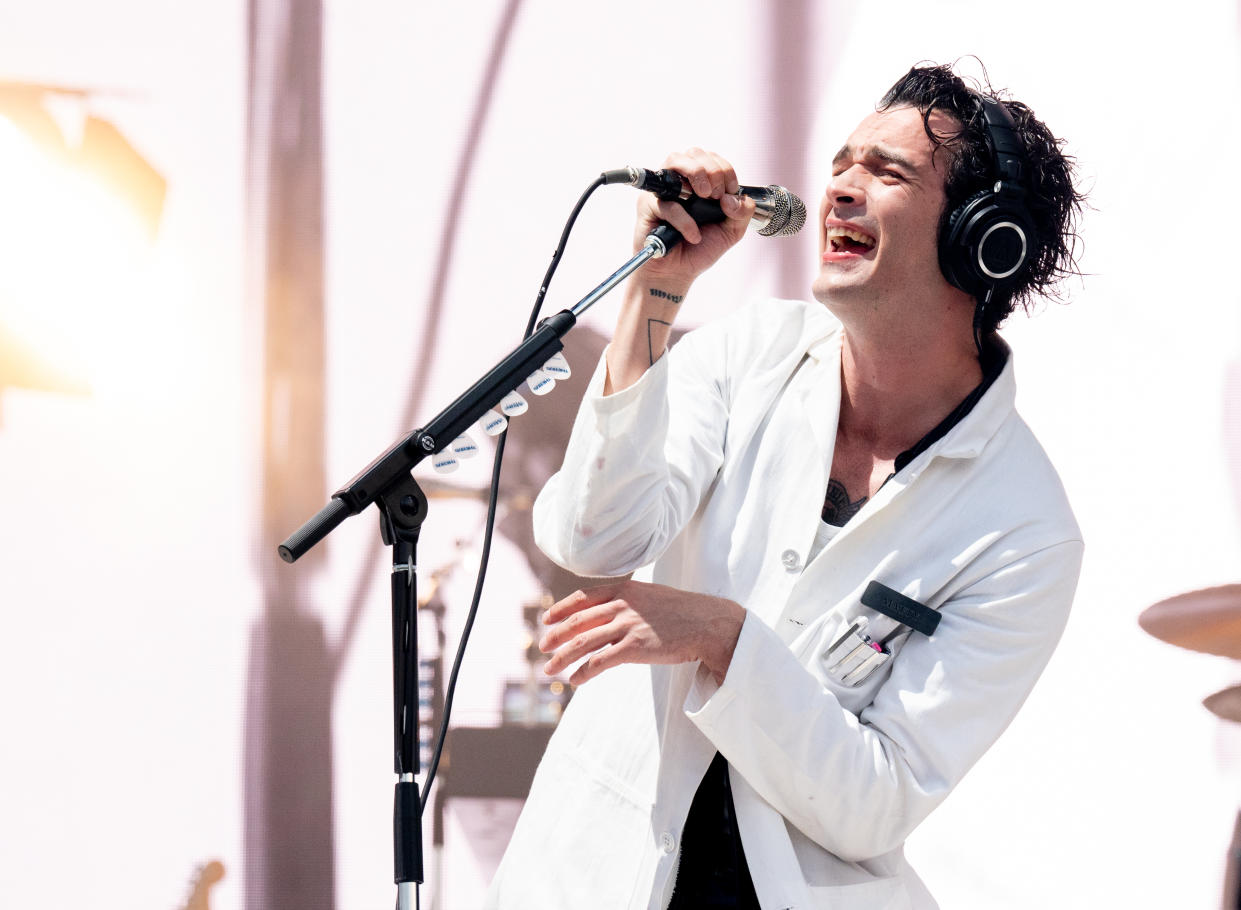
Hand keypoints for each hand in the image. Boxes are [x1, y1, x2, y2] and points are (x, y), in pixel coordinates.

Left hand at [539, 580, 744, 685]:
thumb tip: (613, 611)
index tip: (547, 618)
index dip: (562, 609)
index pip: (583, 597)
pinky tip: (575, 680)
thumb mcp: (652, 596)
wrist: (708, 623)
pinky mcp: (634, 647)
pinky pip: (600, 661)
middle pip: (578, 621)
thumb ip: (630, 601)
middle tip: (542, 647)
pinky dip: (583, 672)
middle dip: (556, 636)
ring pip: (583, 643)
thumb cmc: (684, 612)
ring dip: (562, 658)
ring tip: (550, 670)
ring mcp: (627, 626)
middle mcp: (621, 606)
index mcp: (624, 590)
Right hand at [632, 148, 754, 287]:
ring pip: (674, 160)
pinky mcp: (647, 206)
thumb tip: (733, 198)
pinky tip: (694, 236)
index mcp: (699, 182)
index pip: (712, 158)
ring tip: (705, 197)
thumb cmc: (701, 248)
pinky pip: (667, 203)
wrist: (678, 273)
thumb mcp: (731, 231)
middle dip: (713, 170)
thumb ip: (742, 212)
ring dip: (696, 174)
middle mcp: (679, 181)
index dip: (725, 170)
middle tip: (717, 195)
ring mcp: (662, 191)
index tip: (730, 192)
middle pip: (694, 153)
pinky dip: (685, 220)